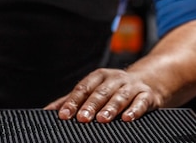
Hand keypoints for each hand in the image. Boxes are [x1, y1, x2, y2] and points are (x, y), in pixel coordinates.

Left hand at [44, 68, 160, 122]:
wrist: (148, 81)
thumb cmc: (113, 89)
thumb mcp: (93, 89)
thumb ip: (71, 100)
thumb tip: (48, 111)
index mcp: (99, 76)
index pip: (83, 88)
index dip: (73, 101)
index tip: (64, 115)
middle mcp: (114, 79)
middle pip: (100, 92)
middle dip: (90, 105)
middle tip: (82, 118)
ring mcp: (131, 86)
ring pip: (120, 97)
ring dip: (110, 108)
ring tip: (102, 119)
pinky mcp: (147, 96)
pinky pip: (141, 102)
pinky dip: (134, 110)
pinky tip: (127, 118)